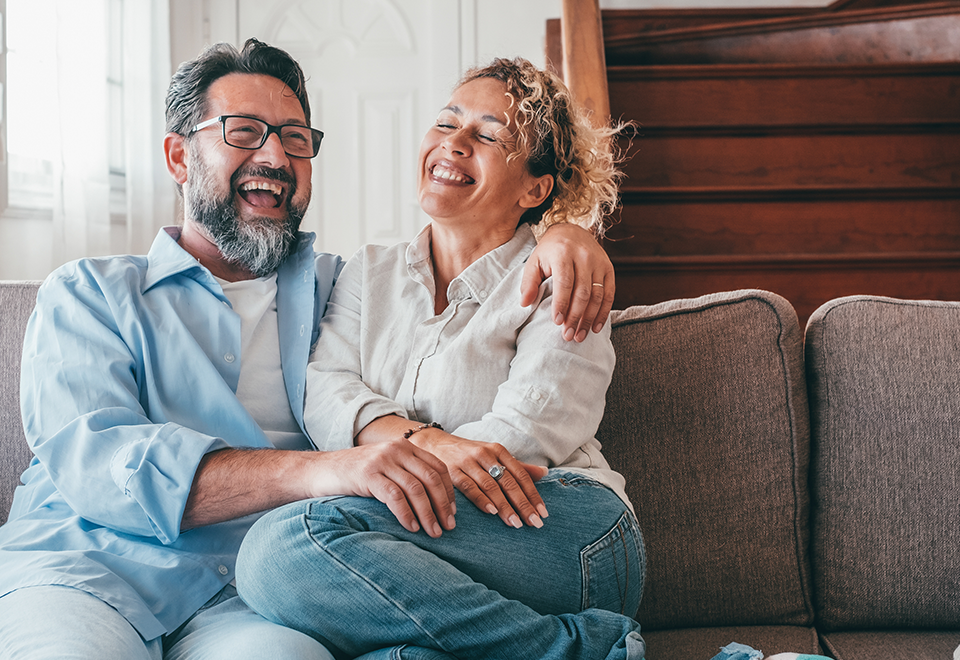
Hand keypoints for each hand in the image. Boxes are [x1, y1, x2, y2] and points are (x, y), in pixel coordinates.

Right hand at [319, 439, 455, 537]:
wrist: (321, 470)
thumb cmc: (357, 475)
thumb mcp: (387, 468)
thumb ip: (407, 475)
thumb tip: (436, 503)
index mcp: (405, 447)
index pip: (438, 468)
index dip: (449, 492)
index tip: (453, 513)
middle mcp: (396, 450)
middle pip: (431, 478)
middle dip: (443, 505)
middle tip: (449, 526)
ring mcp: (382, 461)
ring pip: (415, 489)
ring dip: (428, 514)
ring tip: (433, 532)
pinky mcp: (367, 474)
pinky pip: (394, 496)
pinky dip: (406, 514)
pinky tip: (412, 528)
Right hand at [406, 429, 548, 528]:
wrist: (435, 444)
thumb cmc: (470, 454)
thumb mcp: (494, 455)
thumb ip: (518, 466)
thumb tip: (544, 472)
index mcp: (498, 451)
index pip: (521, 475)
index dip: (533, 494)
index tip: (543, 513)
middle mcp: (485, 454)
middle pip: (508, 482)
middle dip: (523, 504)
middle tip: (534, 523)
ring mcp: (468, 462)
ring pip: (491, 486)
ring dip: (504, 506)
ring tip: (515, 524)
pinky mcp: (452, 471)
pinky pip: (468, 487)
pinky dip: (481, 500)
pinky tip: (491, 512)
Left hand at [522, 223, 615, 341]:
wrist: (571, 231)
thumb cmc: (550, 251)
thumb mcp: (534, 261)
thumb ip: (529, 282)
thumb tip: (524, 303)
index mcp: (563, 253)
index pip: (565, 283)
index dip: (562, 304)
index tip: (557, 322)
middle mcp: (584, 256)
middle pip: (583, 292)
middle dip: (575, 317)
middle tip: (568, 335)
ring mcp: (599, 262)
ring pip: (597, 295)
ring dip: (589, 319)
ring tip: (580, 335)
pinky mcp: (609, 268)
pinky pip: (609, 293)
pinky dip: (603, 312)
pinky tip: (596, 327)